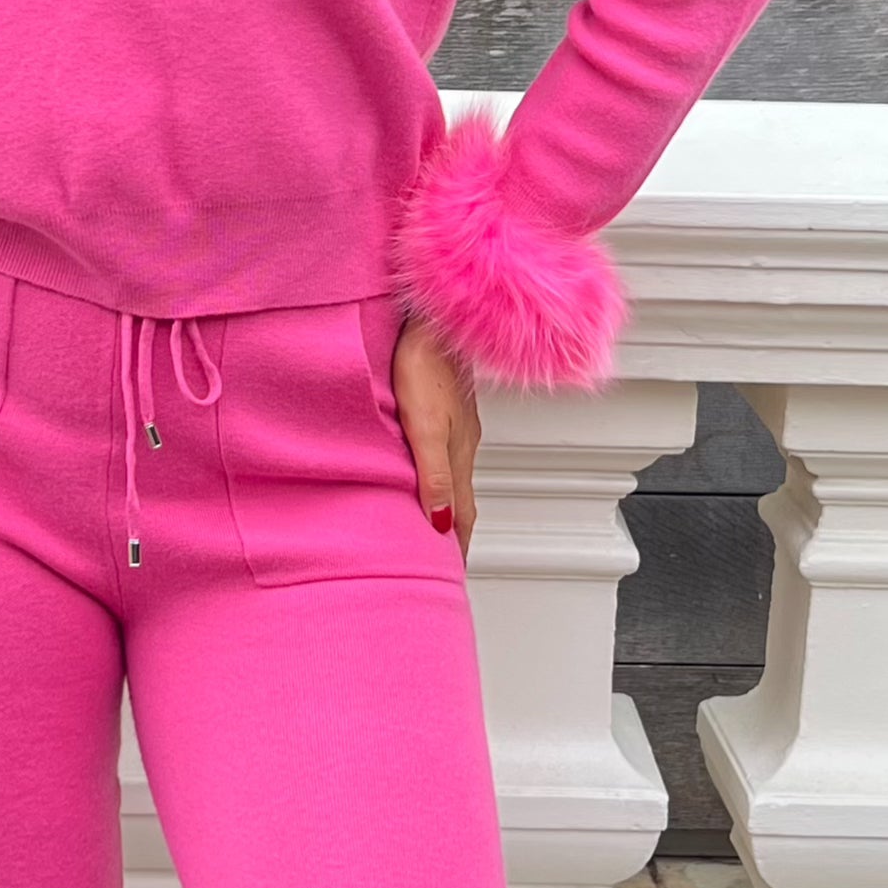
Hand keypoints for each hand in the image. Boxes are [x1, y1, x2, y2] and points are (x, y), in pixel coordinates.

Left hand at [394, 309, 479, 553]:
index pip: (461, 513)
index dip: (456, 543)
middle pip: (461, 497)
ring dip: (448, 502)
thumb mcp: (423, 426)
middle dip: (455, 529)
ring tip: (436, 523)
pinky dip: (442, 474)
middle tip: (445, 558)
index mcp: (459, 453)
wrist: (435, 315)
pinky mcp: (449, 405)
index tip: (451, 571)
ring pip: (455, 474)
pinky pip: (448, 452)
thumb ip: (431, 475)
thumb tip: (438, 525)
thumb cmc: (423, 363)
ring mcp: (459, 423)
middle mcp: (464, 442)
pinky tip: (430, 469)